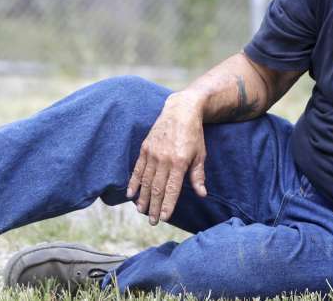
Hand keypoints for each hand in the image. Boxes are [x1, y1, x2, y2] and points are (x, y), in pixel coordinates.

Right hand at [127, 92, 207, 224]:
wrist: (181, 110)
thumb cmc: (194, 134)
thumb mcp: (200, 154)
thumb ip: (198, 175)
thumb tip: (202, 194)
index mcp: (180, 162)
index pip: (172, 189)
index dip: (167, 205)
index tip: (164, 218)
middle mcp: (164, 159)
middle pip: (157, 188)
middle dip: (154, 207)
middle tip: (152, 221)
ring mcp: (153, 153)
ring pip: (146, 181)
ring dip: (143, 198)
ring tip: (142, 211)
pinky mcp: (145, 148)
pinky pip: (138, 169)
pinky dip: (133, 182)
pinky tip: (130, 194)